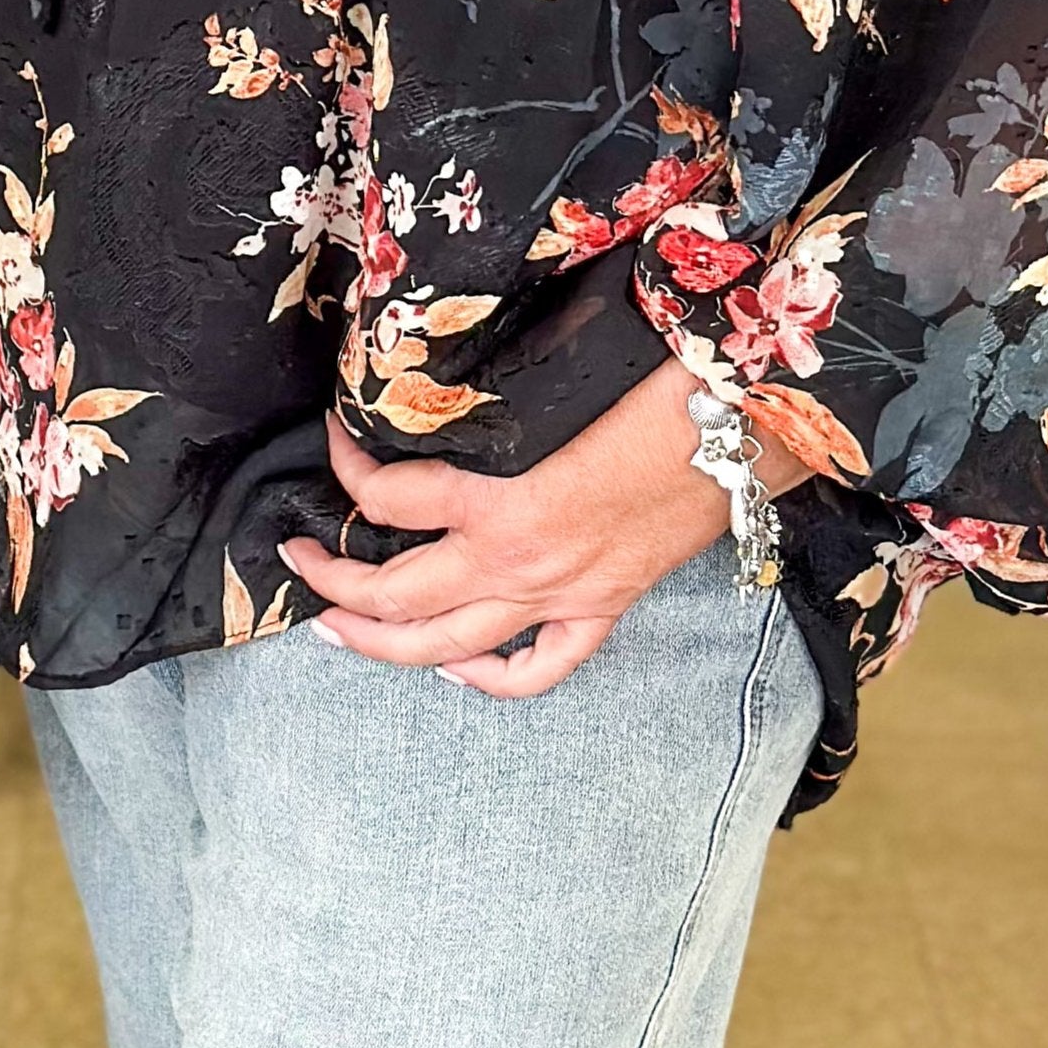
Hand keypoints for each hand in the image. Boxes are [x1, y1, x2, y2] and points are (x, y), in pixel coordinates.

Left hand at [278, 361, 798, 698]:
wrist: (750, 425)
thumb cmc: (658, 383)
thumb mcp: (553, 379)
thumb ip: (482, 392)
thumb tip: (422, 371)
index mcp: (500, 500)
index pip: (384, 495)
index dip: (342, 465)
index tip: (330, 434)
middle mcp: (518, 563)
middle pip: (392, 595)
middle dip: (330, 579)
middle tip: (296, 557)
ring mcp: (560, 596)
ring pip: (443, 648)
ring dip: (377, 640)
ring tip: (333, 625)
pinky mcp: (602, 610)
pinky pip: (535, 669)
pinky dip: (486, 677)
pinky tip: (455, 663)